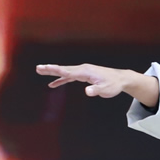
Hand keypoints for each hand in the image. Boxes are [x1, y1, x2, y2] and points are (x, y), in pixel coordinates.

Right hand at [36, 63, 154, 102]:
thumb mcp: (106, 90)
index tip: (46, 68)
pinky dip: (61, 79)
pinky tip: (53, 84)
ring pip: (65, 72)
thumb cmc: (113, 84)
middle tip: (38, 68)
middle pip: (63, 69)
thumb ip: (96, 90)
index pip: (68, 71)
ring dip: (53, 72)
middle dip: (50, 69)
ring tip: (41, 71)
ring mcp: (83, 71)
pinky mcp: (84, 75)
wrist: (120, 79)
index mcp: (85, 72)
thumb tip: (87, 92)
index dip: (56, 70)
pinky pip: (69, 76)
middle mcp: (82, 69)